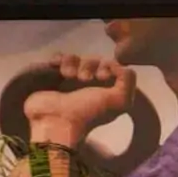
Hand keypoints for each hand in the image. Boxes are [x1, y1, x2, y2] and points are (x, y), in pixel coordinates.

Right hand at [21, 54, 137, 154]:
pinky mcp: (49, 75)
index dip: (110, 66)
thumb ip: (128, 80)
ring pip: (76, 57)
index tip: (103, 76)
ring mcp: (68, 80)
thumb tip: (119, 63)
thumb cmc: (88, 112)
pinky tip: (59, 69)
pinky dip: (60, 59)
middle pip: (94, 60)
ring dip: (74, 63)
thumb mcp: (120, 101)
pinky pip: (58, 57)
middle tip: (85, 79)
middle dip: (91, 65)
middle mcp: (88, 85)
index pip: (112, 67)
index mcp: (105, 91)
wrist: (55, 120)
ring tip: (69, 76)